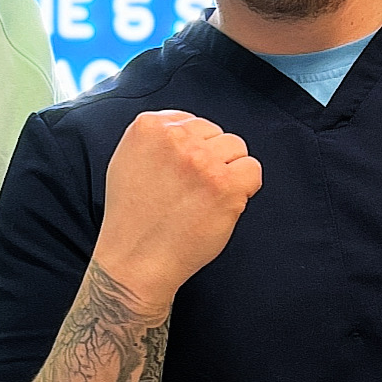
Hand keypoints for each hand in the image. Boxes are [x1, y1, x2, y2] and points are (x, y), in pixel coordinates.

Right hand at [93, 110, 261, 314]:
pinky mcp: (225, 186)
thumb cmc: (132, 218)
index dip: (191, 149)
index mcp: (148, 127)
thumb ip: (157, 139)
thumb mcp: (128, 160)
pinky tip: (222, 204)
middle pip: (216, 133)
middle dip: (209, 158)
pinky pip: (252, 170)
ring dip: (227, 171)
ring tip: (205, 198)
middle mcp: (176, 139)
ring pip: (236, 148)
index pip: (191, 121)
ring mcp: (203, 162)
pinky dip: (245, 188)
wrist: (136, 260)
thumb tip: (189, 129)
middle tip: (191, 191)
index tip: (183, 173)